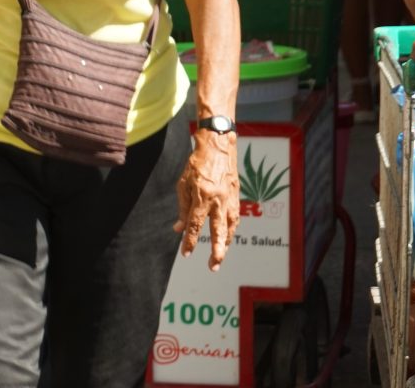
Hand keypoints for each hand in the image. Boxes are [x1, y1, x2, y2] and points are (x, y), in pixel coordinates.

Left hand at [175, 132, 239, 270]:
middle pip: (218, 231)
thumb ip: (182, 207)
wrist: (218, 147)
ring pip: (230, 228)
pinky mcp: (236, 197)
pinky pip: (235, 219)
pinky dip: (231, 231)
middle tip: (213, 267)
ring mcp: (230, 199)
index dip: (189, 241)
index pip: (194, 225)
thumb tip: (178, 228)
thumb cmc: (197, 164)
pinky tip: (227, 238)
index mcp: (202, 196)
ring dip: (225, 244)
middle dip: (216, 251)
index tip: (185, 253)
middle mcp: (218, 200)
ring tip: (219, 257)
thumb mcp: (183, 184)